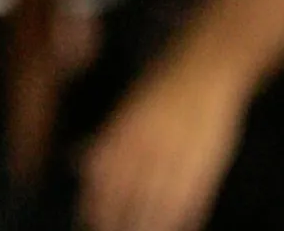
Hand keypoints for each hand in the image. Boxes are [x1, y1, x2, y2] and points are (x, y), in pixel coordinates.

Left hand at [78, 57, 248, 230]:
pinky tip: (180, 228)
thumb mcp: (126, 109)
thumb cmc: (162, 88)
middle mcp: (146, 147)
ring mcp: (177, 156)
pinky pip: (192, 200)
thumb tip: (77, 162)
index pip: (102, 180)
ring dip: (149, 226)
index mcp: (123, 132)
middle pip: (128, 198)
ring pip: (159, 205)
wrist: (206, 69)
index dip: (95, 205)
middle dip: (119, 223)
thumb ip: (104, 139)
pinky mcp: (206, 163)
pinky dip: (184, 219)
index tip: (90, 222)